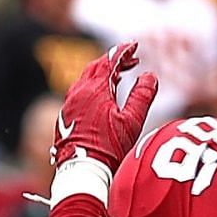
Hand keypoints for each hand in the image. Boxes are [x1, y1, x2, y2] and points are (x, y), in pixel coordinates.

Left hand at [51, 42, 158, 170]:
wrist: (82, 170)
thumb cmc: (108, 148)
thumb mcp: (132, 121)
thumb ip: (142, 96)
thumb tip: (150, 76)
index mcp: (95, 90)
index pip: (109, 61)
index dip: (124, 51)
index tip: (135, 45)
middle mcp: (78, 92)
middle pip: (96, 67)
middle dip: (114, 60)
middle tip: (131, 60)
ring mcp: (69, 104)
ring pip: (86, 79)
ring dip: (103, 73)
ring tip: (120, 76)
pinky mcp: (66, 115)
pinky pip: (80, 91)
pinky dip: (94, 85)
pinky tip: (104, 96)